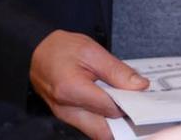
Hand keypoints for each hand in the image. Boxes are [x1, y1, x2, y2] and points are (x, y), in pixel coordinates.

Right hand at [30, 29, 147, 139]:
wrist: (35, 51)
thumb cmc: (60, 48)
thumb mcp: (92, 51)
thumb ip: (117, 71)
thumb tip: (139, 86)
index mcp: (71, 90)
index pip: (110, 108)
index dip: (131, 105)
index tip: (145, 97)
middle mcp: (66, 109)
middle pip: (103, 130)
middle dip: (124, 123)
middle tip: (141, 109)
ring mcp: (64, 116)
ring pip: (97, 131)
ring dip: (115, 122)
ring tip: (129, 105)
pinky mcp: (67, 116)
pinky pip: (90, 125)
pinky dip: (104, 119)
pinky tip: (115, 105)